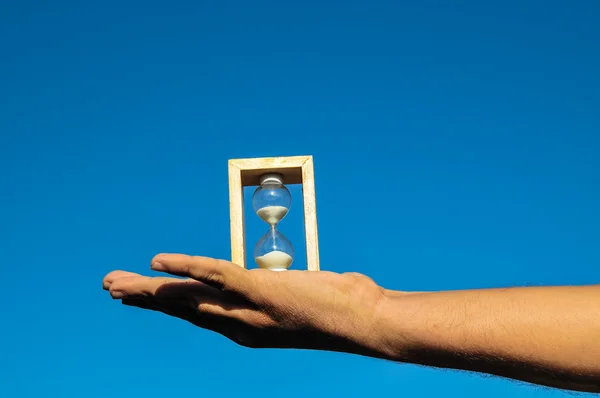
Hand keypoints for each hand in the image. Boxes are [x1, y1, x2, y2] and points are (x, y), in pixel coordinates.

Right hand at [102, 253, 388, 354]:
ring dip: (150, 287)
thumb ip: (269, 291)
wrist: (366, 322)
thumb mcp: (294, 300)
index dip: (165, 304)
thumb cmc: (337, 308)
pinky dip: (185, 267)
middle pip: (182, 309)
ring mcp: (249, 310)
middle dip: (144, 298)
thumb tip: (259, 279)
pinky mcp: (262, 291)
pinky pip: (215, 276)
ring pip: (189, 296)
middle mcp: (240, 324)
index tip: (139, 295)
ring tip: (116, 283)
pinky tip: (158, 262)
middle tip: (109, 288)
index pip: (195, 315)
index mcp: (246, 327)